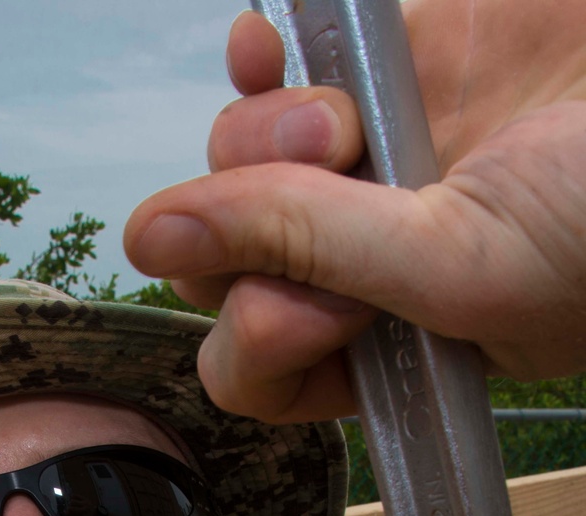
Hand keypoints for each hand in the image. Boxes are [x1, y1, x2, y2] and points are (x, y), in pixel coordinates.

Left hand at [123, 0, 585, 422]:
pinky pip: (272, 76)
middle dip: (251, 229)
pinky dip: (257, 64)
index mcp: (386, 351)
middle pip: (226, 264)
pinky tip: (258, 48)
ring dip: (263, 138)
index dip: (254, 332)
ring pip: (236, 167)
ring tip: (346, 120)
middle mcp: (362, 266)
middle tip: (334, 184)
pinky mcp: (384, 72)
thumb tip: (150, 236)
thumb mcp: (464, 265)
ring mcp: (367, 169)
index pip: (253, 366)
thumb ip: (310, 251)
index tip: (313, 300)